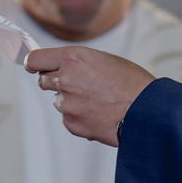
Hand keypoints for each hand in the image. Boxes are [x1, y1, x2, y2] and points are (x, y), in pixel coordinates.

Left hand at [25, 47, 152, 146]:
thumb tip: (60, 68)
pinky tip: (98, 114)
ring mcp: (67, 104)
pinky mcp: (72, 124)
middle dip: (54, 81)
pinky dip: (78, 117)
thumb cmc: (132, 84)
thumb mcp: (104, 60)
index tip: (34, 66)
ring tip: (96, 101)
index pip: (35, 59)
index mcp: (73, 58)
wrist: (147, 112)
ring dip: (70, 100)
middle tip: (75, 84)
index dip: (34, 62)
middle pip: (43, 80)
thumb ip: (78, 62)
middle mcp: (65, 79)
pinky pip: (67, 118)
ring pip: (57, 100)